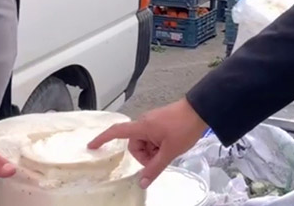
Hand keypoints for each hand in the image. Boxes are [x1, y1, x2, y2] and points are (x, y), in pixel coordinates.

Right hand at [88, 98, 206, 188]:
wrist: (201, 111)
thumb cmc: (184, 127)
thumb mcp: (169, 152)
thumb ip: (154, 168)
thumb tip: (141, 182)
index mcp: (142, 127)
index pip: (116, 132)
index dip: (102, 139)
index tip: (92, 146)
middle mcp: (144, 122)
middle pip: (134, 144)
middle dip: (145, 155)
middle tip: (161, 157)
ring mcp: (152, 121)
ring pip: (145, 142)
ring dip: (153, 151)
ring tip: (168, 150)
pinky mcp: (160, 121)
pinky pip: (152, 137)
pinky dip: (158, 145)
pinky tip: (170, 145)